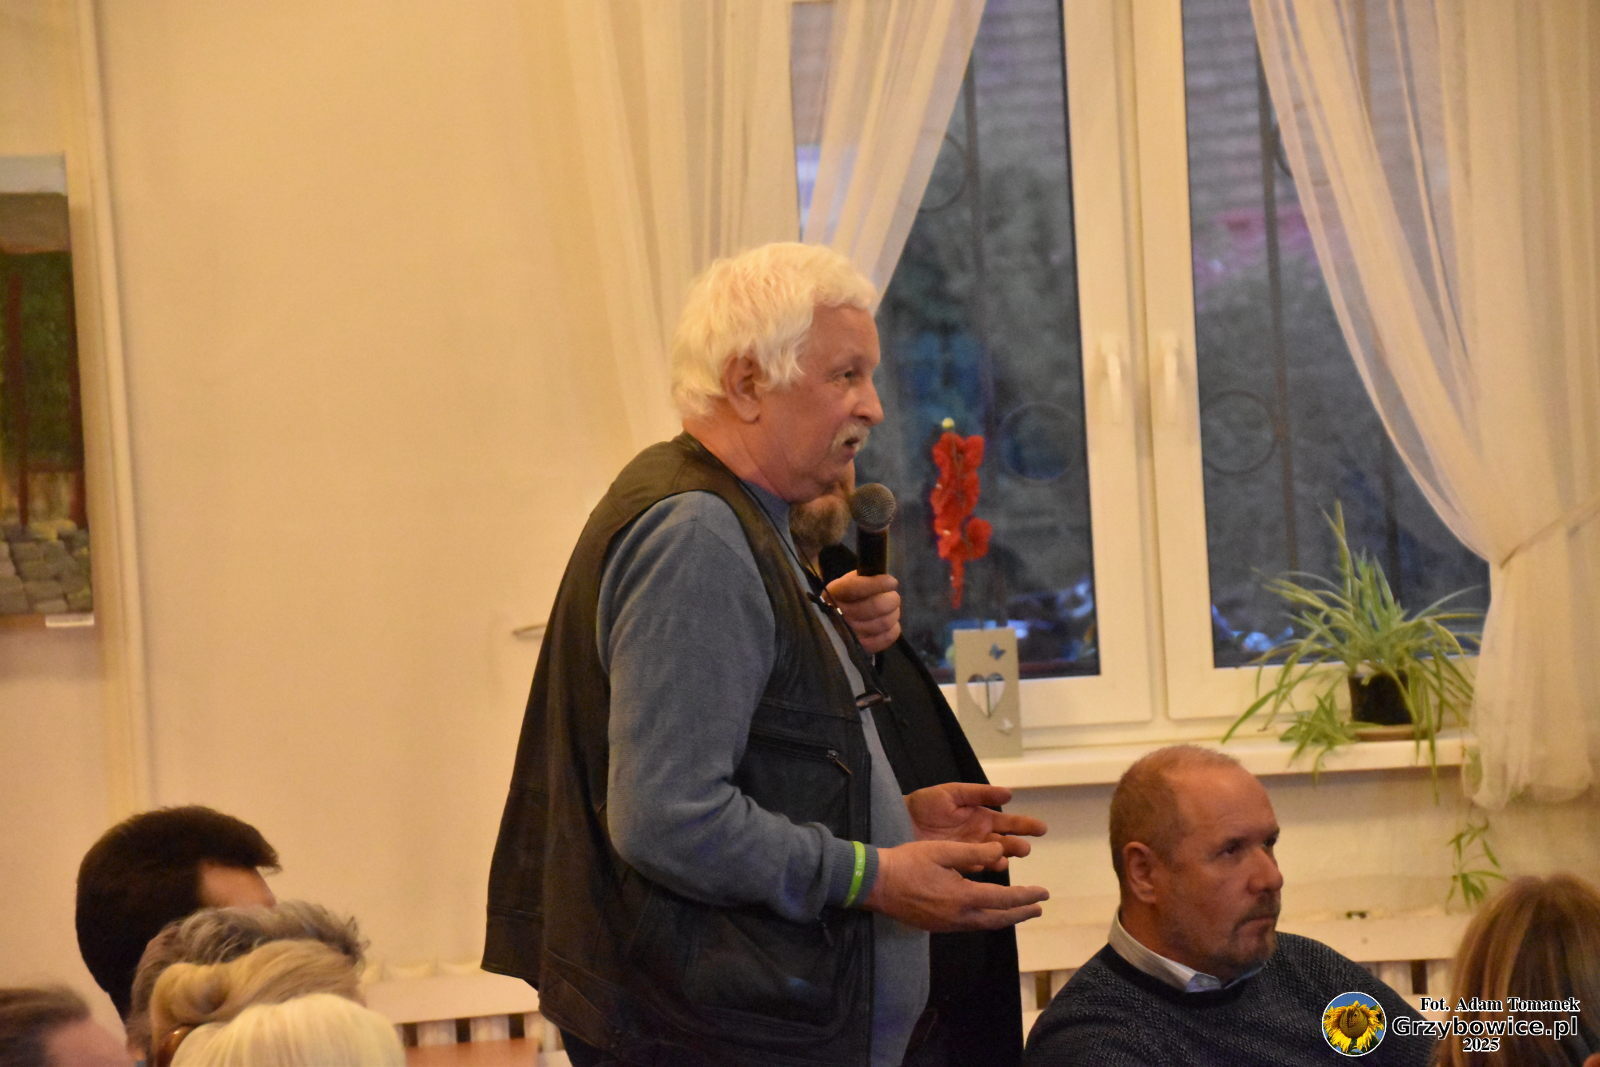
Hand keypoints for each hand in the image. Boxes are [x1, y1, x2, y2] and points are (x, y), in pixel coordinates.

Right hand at [824, 571, 900, 653]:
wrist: (842, 617)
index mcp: (834, 593)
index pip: (854, 587)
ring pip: (884, 622)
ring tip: (890, 609)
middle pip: (876, 606)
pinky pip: (887, 638)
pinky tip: (889, 623)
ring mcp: (850, 634)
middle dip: (891, 599)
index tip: (891, 582)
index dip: (877, 585)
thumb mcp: (853, 580)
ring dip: (893, 613)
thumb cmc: (852, 595)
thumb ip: (867, 577)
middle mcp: (839, 614)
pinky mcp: (862, 648)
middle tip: (892, 596)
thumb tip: (888, 582)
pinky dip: (893, 629)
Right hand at [865, 840, 1049, 931]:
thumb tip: (1000, 851)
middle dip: (1021, 913)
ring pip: (985, 924)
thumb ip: (974, 853)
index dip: (1026, 896)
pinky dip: (986, 919)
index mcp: (964, 896)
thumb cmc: (907, 862)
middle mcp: (959, 916)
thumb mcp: (942, 851)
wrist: (874, 884)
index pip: (1004, 899)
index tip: (1043, 893)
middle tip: (1038, 907)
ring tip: (1019, 911)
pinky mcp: (937, 926)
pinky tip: (987, 912)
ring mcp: (947, 924)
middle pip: (999, 919)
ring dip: (1005, 918)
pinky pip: (970, 925)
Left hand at [905, 782, 1047, 863]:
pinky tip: (990, 866)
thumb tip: (1009, 794)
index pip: (1009, 823)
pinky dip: (985, 867)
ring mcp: (970, 852)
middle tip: (1024, 849)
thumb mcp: (952, 793)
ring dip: (1003, 858)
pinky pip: (976, 868)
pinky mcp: (958, 864)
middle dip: (1017, 846)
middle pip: (1006, 843)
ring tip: (1006, 858)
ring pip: (994, 858)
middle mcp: (980, 836)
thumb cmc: (926, 804)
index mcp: (981, 817)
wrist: (900, 821)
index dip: (1026, 826)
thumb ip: (979, 793)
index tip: (1041, 829)